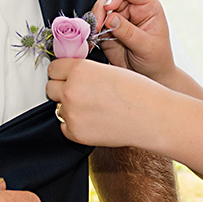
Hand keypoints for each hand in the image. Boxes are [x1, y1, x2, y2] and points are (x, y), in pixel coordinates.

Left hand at [47, 59, 166, 149]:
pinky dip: (75, 125)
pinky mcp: (75, 133)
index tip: (69, 77)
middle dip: (62, 89)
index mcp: (79, 70)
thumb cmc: (137, 91)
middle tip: (82, 93)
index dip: (62, 73)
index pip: (53, 68)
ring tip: (93, 108)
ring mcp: (71, 113)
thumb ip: (84, 71)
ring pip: (58, 107)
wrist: (152, 117)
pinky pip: (65, 127)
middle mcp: (70, 90)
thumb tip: (68, 75)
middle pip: (50, 88)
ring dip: (70, 108)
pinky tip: (94, 121)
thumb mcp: (107, 69)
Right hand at [93, 0, 175, 83]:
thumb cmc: (157, 60)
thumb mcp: (147, 47)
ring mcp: (119, 18)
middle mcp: (132, 8)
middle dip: (101, 8)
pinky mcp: (107, 30)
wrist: (151, 76)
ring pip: (100, 8)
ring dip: (94, 18)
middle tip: (98, 25)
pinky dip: (90, 29)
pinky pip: (95, 23)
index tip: (110, 6)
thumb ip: (129, 32)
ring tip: (95, 34)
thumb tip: (110, 18)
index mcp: (147, 6)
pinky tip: (92, 39)